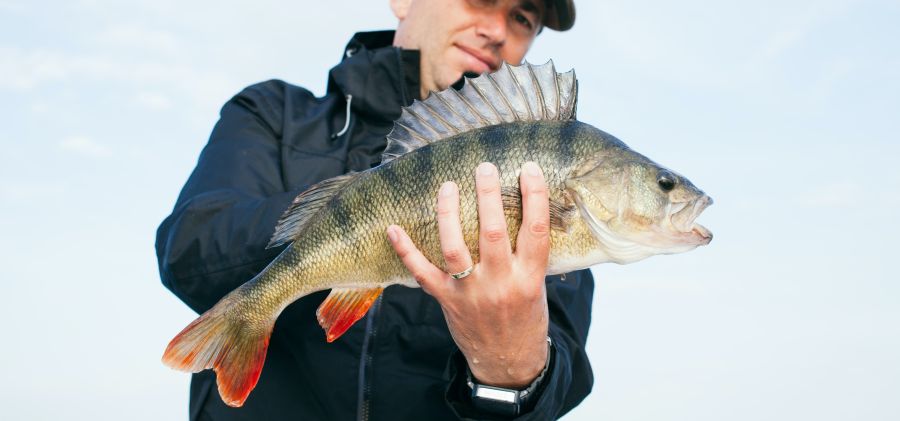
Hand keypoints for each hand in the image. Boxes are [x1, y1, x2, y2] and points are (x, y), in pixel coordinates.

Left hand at [386, 161, 550, 387]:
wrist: (508, 361)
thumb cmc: (526, 317)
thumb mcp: (538, 285)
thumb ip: (529, 252)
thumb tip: (526, 206)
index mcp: (530, 278)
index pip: (536, 231)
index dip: (534, 197)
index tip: (527, 169)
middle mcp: (500, 284)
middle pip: (493, 233)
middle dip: (487, 195)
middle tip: (484, 166)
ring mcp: (470, 293)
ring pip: (455, 247)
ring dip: (449, 214)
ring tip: (447, 186)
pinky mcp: (447, 301)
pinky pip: (422, 273)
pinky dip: (406, 250)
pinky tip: (393, 228)